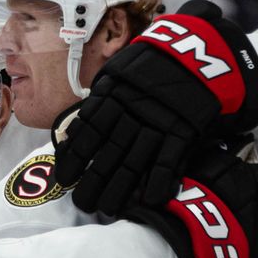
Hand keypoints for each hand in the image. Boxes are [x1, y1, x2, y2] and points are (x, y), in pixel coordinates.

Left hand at [52, 0, 257, 214]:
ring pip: (134, 162)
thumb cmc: (149, 64)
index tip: (64, 179)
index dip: (74, 159)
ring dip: (119, 190)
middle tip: (83, 204)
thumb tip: (75, 132)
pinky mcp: (183, 129)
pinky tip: (149, 201)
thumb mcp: (118, 74)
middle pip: (107, 154)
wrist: (193, 48)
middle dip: (93, 183)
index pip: (86, 133)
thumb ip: (99, 101)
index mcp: (111, 96)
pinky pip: (169, 159)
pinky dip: (159, 182)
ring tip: (107, 209)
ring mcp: (157, 122)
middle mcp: (130, 112)